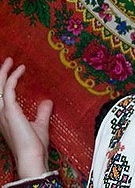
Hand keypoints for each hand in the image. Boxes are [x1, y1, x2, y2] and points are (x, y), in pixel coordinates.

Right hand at [0, 58, 51, 178]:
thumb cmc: (34, 146)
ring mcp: (3, 113)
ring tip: (10, 61)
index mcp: (6, 118)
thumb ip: (42, 113)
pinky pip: (8, 89)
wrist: (32, 156)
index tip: (15, 71)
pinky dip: (13, 77)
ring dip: (3, 73)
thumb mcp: (39, 125)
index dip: (6, 83)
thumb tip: (47, 101)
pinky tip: (20, 70)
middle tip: (7, 61)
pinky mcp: (9, 111)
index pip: (2, 97)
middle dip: (1, 74)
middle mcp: (1, 114)